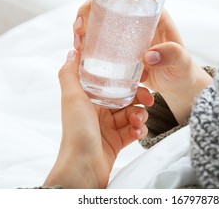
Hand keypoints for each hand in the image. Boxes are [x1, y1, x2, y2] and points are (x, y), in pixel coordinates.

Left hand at [44, 50, 152, 188]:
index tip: (140, 77)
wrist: (83, 168)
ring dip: (139, 115)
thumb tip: (72, 51)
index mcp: (87, 99)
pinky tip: (137, 133)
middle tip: (148, 100)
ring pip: (131, 113)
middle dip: (139, 98)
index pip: (110, 83)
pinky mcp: (117, 142)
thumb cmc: (76, 132)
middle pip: (125, 98)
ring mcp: (108, 127)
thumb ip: (70, 73)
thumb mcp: (71, 97)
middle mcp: (97, 112)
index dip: (126, 79)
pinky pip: (133, 130)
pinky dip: (138, 130)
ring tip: (138, 121)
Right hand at [73, 0, 212, 123]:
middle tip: (79, 29)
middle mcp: (138, 20)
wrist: (178, 87)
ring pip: (99, 21)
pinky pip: (100, 40)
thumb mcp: (181, 62)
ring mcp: (127, 35)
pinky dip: (87, 43)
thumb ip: (172, 56)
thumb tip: (149, 55)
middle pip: (107, 3)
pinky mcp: (120, 50)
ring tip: (78, 44)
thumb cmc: (182, 70)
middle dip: (86, 10)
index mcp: (154, 14)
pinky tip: (81, 51)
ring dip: (83, 27)